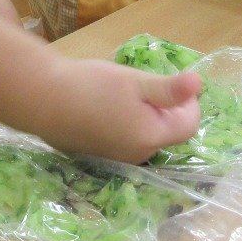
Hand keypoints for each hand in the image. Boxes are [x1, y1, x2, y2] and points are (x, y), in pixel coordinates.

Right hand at [33, 55, 201, 162]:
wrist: (41, 100)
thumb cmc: (90, 86)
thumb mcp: (134, 81)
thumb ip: (170, 88)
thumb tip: (200, 83)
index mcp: (151, 137)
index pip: (190, 124)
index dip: (187, 101)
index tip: (169, 82)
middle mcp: (138, 156)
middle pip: (167, 131)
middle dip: (162, 108)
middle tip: (139, 86)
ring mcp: (117, 160)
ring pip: (145, 136)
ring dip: (143, 116)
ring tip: (119, 94)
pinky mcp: (100, 157)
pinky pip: (125, 141)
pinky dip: (124, 125)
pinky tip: (103, 107)